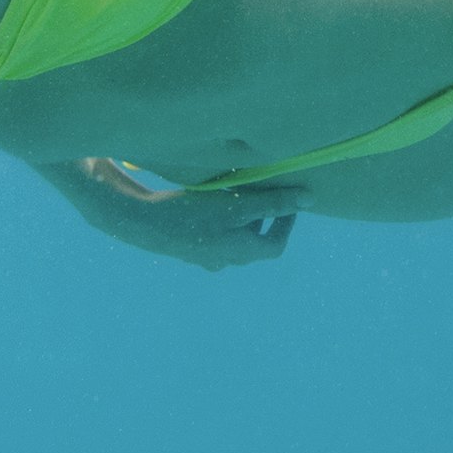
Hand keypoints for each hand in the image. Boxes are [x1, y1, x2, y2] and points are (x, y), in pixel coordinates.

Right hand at [56, 155, 299, 270]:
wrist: (143, 222)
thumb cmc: (195, 212)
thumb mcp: (239, 202)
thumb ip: (274, 201)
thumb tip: (310, 199)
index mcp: (241, 254)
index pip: (276, 245)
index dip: (287, 223)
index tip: (288, 200)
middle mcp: (225, 261)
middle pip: (254, 243)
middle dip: (262, 219)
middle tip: (264, 193)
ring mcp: (203, 257)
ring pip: (232, 239)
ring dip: (240, 218)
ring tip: (236, 192)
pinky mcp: (187, 248)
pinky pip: (212, 236)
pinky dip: (219, 220)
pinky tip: (208, 199)